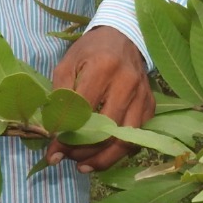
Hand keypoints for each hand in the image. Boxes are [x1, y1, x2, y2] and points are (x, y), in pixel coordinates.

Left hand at [46, 26, 154, 173]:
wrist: (123, 37)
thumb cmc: (91, 51)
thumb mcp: (67, 64)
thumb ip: (59, 96)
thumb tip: (53, 132)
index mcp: (103, 68)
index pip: (83, 112)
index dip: (66, 135)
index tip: (53, 151)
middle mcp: (127, 83)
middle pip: (107, 131)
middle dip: (83, 151)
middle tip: (66, 157)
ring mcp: (142, 96)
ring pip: (125, 140)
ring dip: (102, 158)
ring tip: (82, 165)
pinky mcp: (150, 105)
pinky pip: (137, 139)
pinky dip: (118, 153)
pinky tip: (100, 156)